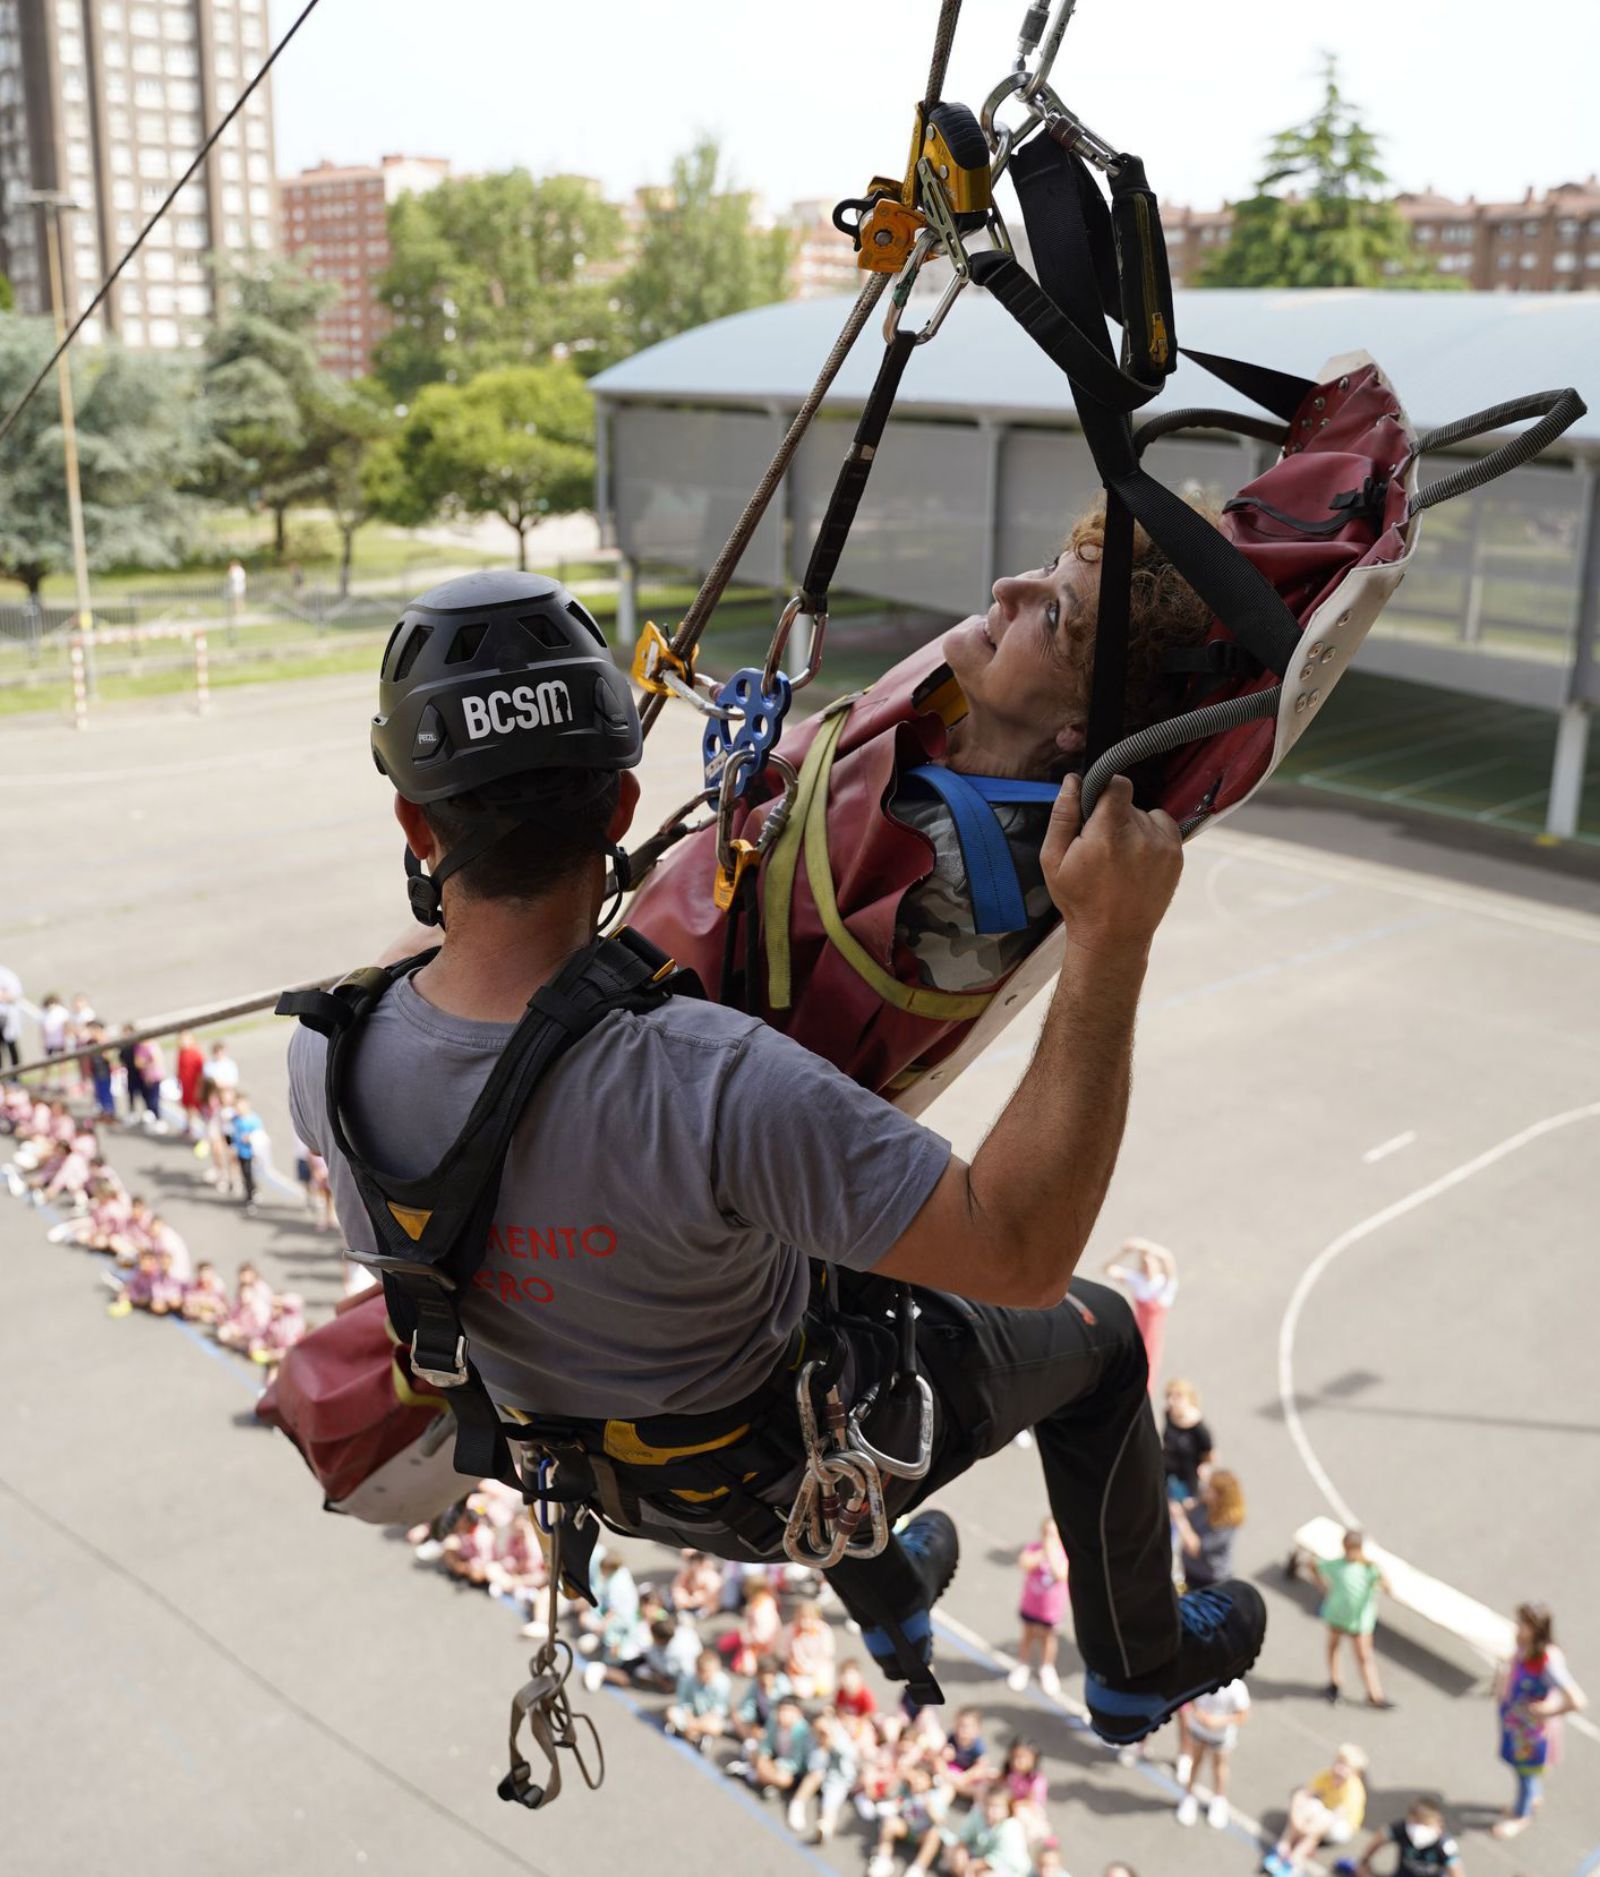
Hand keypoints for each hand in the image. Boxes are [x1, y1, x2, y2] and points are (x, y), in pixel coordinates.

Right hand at [1041, 774, 1182, 958]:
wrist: (1114, 936)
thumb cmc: (1079, 900)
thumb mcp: (1053, 860)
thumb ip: (1062, 816)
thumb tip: (1072, 780)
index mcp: (1107, 833)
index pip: (1117, 784)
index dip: (1104, 790)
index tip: (1095, 808)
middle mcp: (1140, 835)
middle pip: (1129, 801)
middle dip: (1113, 814)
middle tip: (1101, 844)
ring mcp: (1163, 845)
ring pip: (1146, 814)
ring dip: (1133, 825)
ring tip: (1120, 856)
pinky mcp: (1176, 855)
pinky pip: (1163, 826)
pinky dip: (1151, 835)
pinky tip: (1136, 859)